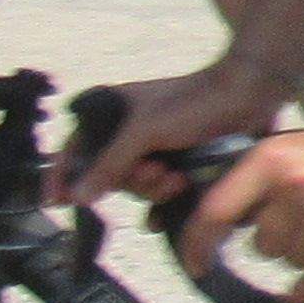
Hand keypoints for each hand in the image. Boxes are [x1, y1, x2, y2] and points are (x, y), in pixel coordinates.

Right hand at [79, 61, 289, 207]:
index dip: (62, 175)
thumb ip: (111, 162)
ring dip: (154, 190)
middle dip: (131, 181)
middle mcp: (130, 132)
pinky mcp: (181, 163)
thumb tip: (79, 195)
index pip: (75, 147)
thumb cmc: (195, 102)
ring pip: (138, 187)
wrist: (249, 96)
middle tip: (156, 172)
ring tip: (177, 178)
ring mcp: (157, 149)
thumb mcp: (145, 130)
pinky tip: (172, 205)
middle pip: (110, 175)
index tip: (53, 202)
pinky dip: (164, 203)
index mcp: (113, 113)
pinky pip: (162, 194)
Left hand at [180, 106, 303, 298]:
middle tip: (300, 224)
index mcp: (269, 159)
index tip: (195, 265)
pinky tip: (295, 293)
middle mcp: (292, 185)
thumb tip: (231, 224)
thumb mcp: (294, 147)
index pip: (216, 211)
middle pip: (260, 245)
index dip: (198, 244)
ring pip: (290, 260)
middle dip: (276, 241)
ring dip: (302, 253)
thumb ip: (262, 182)